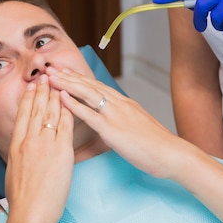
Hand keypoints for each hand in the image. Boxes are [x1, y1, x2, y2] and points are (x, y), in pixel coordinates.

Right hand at [6, 74, 73, 222]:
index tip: (31, 87)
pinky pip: (65, 126)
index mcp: (16, 145)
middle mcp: (29, 141)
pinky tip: (71, 103)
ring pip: (51, 114)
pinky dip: (67, 112)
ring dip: (55, 96)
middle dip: (42, 91)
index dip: (28, 98)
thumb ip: (19, 155)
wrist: (30, 211)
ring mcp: (45, 145)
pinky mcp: (61, 152)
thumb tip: (22, 151)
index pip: (23, 115)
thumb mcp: (13, 170)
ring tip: (59, 83)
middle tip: (46, 77)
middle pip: (36, 109)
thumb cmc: (22, 198)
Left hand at [48, 69, 181, 178]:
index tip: (63, 71)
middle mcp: (119, 104)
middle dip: (67, 76)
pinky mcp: (113, 129)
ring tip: (51, 77)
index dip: (78, 78)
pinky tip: (61, 97)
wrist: (173, 154)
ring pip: (87, 94)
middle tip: (49, 68)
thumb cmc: (156, 146)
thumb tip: (111, 121)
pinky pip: (90, 115)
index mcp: (123, 103)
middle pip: (89, 85)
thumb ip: (122, 120)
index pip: (96, 86)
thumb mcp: (136, 126)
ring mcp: (116, 115)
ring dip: (67, 84)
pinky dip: (74, 104)